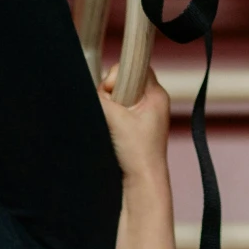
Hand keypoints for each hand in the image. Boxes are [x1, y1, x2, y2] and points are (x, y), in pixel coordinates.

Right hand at [98, 65, 170, 183]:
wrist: (142, 182)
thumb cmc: (138, 154)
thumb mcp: (115, 118)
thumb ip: (101, 97)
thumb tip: (91, 88)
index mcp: (156, 95)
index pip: (136, 66)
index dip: (119, 74)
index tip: (112, 90)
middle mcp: (153, 101)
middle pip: (125, 80)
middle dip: (111, 93)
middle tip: (112, 111)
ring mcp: (146, 114)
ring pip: (120, 96)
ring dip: (110, 107)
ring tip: (113, 125)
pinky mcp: (136, 125)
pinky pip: (119, 110)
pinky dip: (112, 117)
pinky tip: (113, 130)